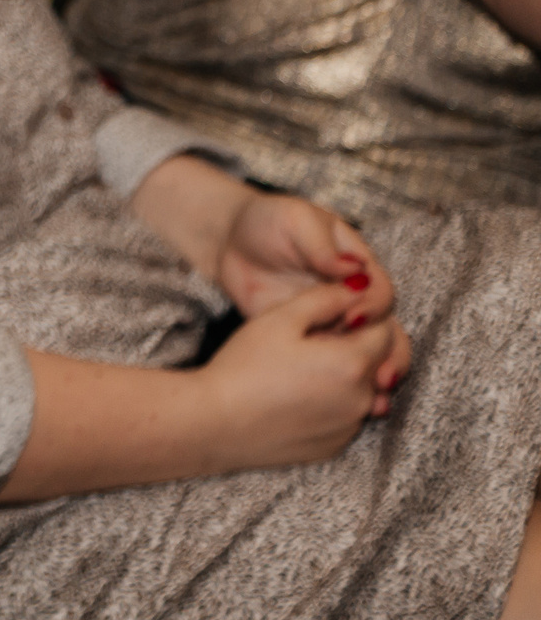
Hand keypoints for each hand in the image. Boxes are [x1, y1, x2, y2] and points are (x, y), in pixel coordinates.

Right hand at [198, 280, 409, 470]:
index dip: (357, 318)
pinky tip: (294, 398)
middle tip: (307, 344)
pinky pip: (345, 418)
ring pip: (362, 391)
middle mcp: (362, 399)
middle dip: (352, 347)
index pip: (383, 331)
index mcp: (353, 363)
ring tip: (298, 372)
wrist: (215, 424)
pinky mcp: (334, 447)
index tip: (326, 319)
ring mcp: (349, 427)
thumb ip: (324, 298)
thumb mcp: (279, 320)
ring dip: (343, 378)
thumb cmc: (243, 367)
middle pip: (376, 362)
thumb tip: (357, 285)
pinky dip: (331, 405)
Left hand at [216, 194, 408, 410]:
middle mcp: (353, 296)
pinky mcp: (312, 339)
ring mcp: (334, 319)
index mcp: (356, 266)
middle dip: (389, 352)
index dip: (373, 306)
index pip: (380, 290)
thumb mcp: (294, 221)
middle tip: (380, 374)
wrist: (230, 242)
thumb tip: (351, 268)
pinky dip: (346, 379)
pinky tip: (348, 399)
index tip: (353, 317)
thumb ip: (321, 244)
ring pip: (370, 350)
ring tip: (375, 392)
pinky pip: (336, 361)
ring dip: (377, 371)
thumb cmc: (267, 223)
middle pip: (387, 328)